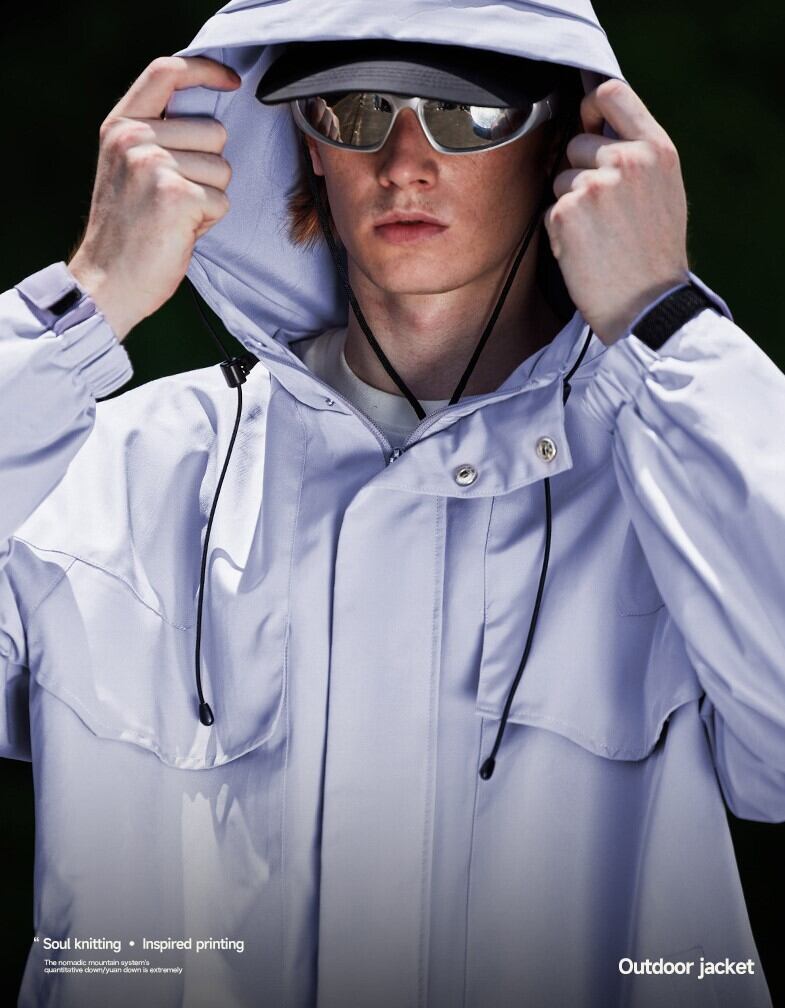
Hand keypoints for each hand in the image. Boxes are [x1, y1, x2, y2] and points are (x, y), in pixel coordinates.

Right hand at [68, 56, 240, 340]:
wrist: (107, 281)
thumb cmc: (126, 231)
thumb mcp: (128, 167)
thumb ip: (158, 137)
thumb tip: (211, 120)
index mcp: (121, 125)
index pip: (167, 72)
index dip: (206, 71)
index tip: (232, 82)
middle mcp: (135, 138)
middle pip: (215, 132)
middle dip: (208, 169)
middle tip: (175, 199)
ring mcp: (155, 164)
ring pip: (223, 169)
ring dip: (209, 197)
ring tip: (175, 216)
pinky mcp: (177, 195)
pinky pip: (222, 201)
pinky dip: (209, 222)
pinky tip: (180, 231)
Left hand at [543, 79, 689, 345]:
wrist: (648, 307)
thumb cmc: (654, 254)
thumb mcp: (664, 190)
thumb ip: (636, 152)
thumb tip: (592, 118)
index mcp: (657, 149)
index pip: (611, 93)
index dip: (591, 106)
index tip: (587, 121)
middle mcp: (627, 160)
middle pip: (577, 142)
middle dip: (581, 172)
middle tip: (607, 214)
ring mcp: (594, 185)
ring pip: (560, 178)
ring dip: (570, 204)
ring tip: (599, 236)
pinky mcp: (566, 213)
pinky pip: (549, 209)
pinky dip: (560, 232)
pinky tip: (585, 251)